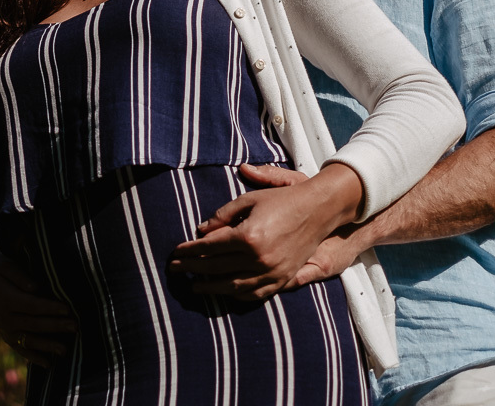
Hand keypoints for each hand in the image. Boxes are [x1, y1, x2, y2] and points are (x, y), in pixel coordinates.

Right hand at [0, 255, 76, 365]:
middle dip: (56, 326)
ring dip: (48, 346)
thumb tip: (36, 288)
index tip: (67, 309)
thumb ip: (19, 275)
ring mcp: (6, 330)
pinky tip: (49, 364)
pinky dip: (34, 358)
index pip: (31, 305)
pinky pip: (22, 350)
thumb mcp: (3, 266)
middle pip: (34, 324)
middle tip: (75, 326)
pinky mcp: (8, 338)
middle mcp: (6, 318)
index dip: (49, 308)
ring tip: (65, 350)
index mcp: (6, 299)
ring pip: (30, 340)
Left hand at [168, 163, 361, 300]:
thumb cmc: (281, 201)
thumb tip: (201, 231)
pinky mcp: (284, 278)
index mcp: (248, 236)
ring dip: (211, 287)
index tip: (175, 252)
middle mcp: (259, 257)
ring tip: (195, 286)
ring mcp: (273, 271)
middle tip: (175, 270)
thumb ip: (222, 216)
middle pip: (216, 267)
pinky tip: (226, 292)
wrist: (318, 210)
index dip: (189, 250)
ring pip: (234, 285)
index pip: (209, 247)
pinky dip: (238, 294)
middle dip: (192, 269)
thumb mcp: (248, 200)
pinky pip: (257, 293)